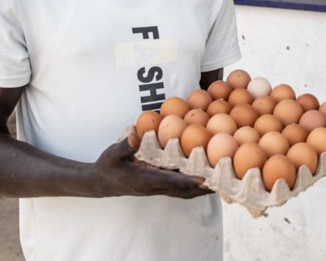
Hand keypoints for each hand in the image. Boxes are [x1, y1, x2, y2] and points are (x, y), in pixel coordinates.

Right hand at [92, 128, 212, 198]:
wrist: (101, 182)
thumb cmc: (107, 166)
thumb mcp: (112, 154)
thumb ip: (125, 146)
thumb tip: (136, 134)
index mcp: (144, 179)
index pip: (169, 180)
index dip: (187, 180)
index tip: (204, 179)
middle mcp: (154, 187)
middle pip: (183, 191)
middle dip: (203, 189)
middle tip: (224, 183)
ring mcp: (158, 189)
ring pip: (184, 192)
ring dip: (202, 189)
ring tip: (222, 182)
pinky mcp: (160, 186)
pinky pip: (180, 188)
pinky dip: (194, 185)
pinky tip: (207, 177)